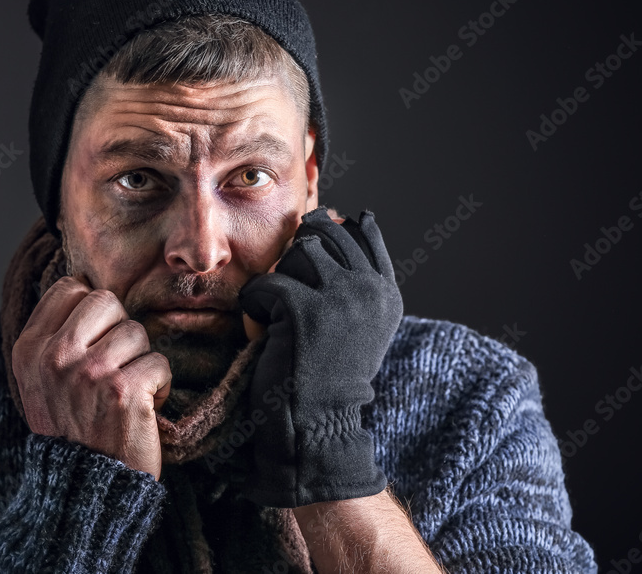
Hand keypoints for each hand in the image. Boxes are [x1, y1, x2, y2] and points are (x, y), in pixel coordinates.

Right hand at [12, 276, 171, 478]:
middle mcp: (54, 356)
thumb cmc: (72, 430)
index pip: (70, 288)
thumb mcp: (41, 381)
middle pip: (106, 301)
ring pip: (137, 331)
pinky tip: (141, 409)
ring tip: (124, 394)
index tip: (95, 343)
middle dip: (119, 332)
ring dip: (141, 362)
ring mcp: (88, 372)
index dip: (93, 312)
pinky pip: (159, 362)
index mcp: (29, 349)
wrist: (86, 489)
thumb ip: (54, 336)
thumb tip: (83, 288)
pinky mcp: (122, 390)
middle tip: (113, 369)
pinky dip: (159, 386)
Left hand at [238, 207, 402, 506]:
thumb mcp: (352, 321)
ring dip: (278, 277)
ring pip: (298, 251)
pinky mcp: (307, 311)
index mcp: (387, 294)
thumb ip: (349, 275)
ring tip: (276, 313)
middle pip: (326, 233)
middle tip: (286, 287)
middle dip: (297, 251)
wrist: (316, 428)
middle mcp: (372, 291)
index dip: (333, 231)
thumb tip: (335, 213)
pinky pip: (267, 283)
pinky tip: (259, 329)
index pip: (364, 232)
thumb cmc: (323, 376)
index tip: (314, 253)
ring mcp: (343, 298)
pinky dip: (254, 305)